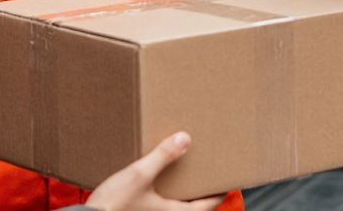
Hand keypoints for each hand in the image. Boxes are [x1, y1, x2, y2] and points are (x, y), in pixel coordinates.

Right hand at [86, 132, 223, 210]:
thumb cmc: (114, 205)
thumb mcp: (139, 175)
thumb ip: (163, 156)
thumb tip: (185, 139)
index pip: (210, 203)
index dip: (221, 189)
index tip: (228, 175)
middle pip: (196, 206)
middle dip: (202, 188)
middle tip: (207, 170)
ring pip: (179, 206)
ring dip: (184, 191)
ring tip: (184, 171)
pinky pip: (163, 205)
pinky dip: (168, 193)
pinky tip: (159, 179)